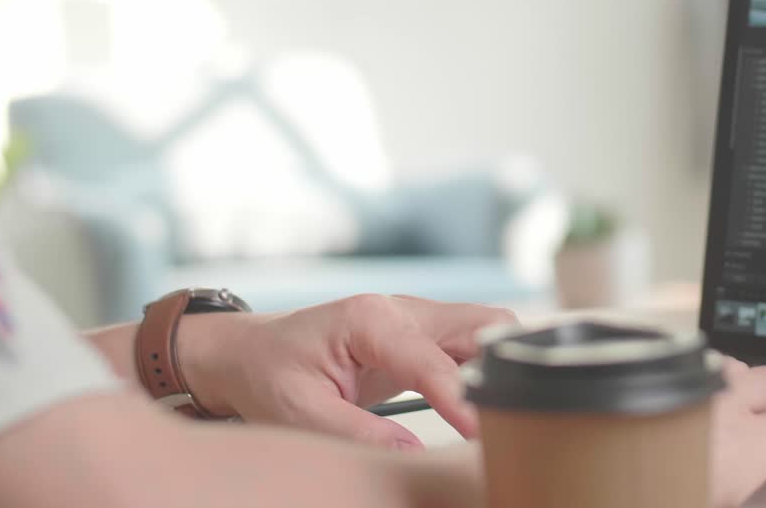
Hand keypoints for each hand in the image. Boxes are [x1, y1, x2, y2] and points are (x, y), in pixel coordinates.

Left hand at [177, 295, 518, 449]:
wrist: (249, 353)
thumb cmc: (269, 375)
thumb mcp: (301, 411)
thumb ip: (358, 432)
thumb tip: (415, 456)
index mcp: (371, 319)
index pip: (433, 358)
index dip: (461, 397)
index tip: (481, 433)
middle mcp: (403, 310)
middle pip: (482, 324)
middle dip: (506, 365)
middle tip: (515, 414)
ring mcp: (417, 320)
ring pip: (486, 331)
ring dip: (504, 365)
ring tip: (511, 411)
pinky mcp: (422, 338)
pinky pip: (472, 346)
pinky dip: (490, 370)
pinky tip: (494, 404)